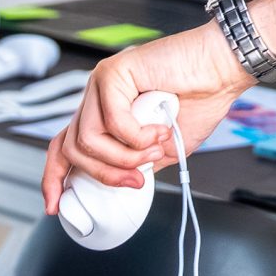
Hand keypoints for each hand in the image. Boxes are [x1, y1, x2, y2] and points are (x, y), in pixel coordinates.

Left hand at [40, 24, 252, 215]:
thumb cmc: (200, 100)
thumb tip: (120, 184)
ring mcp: (101, 83)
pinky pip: (112, 121)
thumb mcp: (164, 148)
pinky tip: (158, 129)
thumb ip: (136, 163)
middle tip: (137, 181)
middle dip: (105, 175)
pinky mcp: (112, 73)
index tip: (54, 206)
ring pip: (88, 139)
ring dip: (125, 157)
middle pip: (72, 149)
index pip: (63, 146)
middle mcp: (96, 97)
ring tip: (156, 149)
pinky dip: (137, 136)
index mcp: (104, 113)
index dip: (54, 177)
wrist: (221, 69)